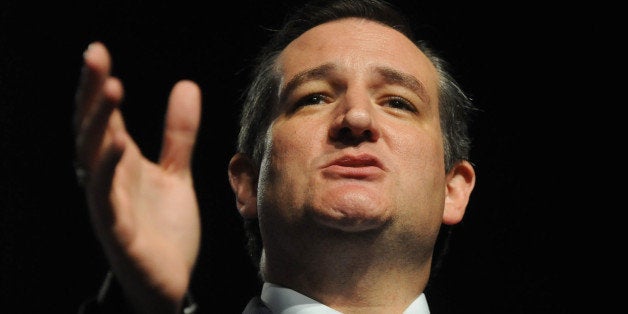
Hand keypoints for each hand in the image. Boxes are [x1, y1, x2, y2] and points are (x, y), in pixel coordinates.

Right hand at [74, 42, 201, 312]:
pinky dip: (109, 171)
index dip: (98, 86)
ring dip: (99, 124)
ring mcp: (109, 204)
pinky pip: (107, 199)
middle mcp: (109, 180)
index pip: (105, 118)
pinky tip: (118, 145)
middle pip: (93, 130)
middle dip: (91, 93)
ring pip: (94, 158)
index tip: (98, 51)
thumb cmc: (164, 229)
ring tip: (110, 88)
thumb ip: (179, 134)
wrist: (169, 280)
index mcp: (120, 164)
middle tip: (95, 56)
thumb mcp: (176, 173)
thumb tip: (186, 85)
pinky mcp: (118, 231)